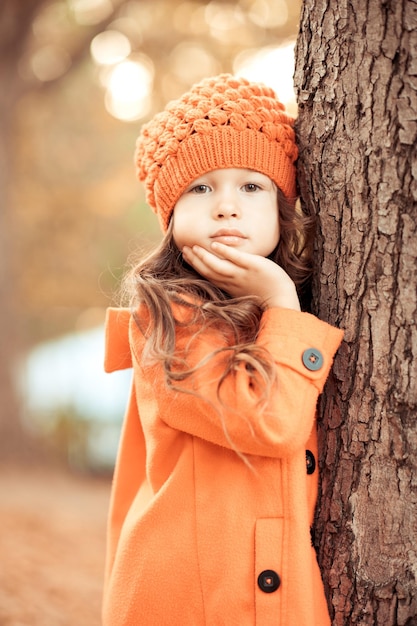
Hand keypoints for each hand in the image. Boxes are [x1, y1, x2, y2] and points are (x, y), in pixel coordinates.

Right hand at [182, 242, 300, 310]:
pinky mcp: (253, 266)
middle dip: (195, 260)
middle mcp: (232, 281)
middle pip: (208, 270)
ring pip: (218, 266)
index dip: (196, 265)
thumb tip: (225, 270)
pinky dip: (225, 252)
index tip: (187, 255)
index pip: (208, 275)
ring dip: (204, 257)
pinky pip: (236, 258)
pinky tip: (215, 245)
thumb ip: (233, 280)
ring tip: (194, 247)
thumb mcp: (243, 288)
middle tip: (184, 249)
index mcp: (229, 286)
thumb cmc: (265, 293)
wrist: (281, 298)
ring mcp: (242, 274)